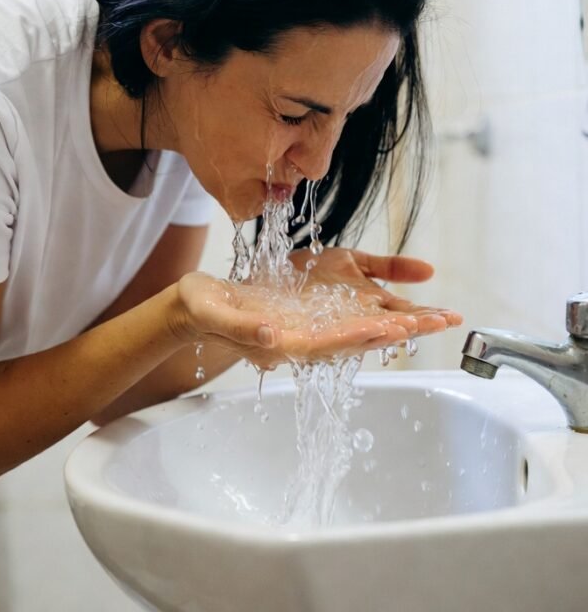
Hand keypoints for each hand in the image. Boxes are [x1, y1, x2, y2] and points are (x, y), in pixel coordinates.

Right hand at [173, 258, 460, 368]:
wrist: (199, 304)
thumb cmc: (202, 311)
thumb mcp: (216, 316)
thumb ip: (244, 329)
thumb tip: (275, 337)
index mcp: (285, 344)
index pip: (330, 346)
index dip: (361, 338)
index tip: (391, 330)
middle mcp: (308, 338)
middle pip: (361, 339)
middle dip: (399, 332)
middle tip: (438, 323)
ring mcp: (314, 323)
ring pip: (366, 324)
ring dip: (403, 320)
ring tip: (440, 316)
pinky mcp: (316, 307)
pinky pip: (354, 306)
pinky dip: (384, 300)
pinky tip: (409, 293)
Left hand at [290, 244, 460, 331]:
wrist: (254, 288)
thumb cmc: (301, 279)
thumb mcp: (351, 263)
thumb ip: (388, 267)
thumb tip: (430, 270)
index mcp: (366, 309)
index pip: (403, 316)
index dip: (428, 317)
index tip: (453, 316)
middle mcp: (352, 326)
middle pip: (389, 330)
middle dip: (415, 327)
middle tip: (442, 323)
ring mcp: (328, 335)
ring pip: (362, 339)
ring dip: (385, 334)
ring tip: (408, 328)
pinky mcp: (300, 341)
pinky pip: (326, 342)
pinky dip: (350, 336)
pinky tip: (371, 328)